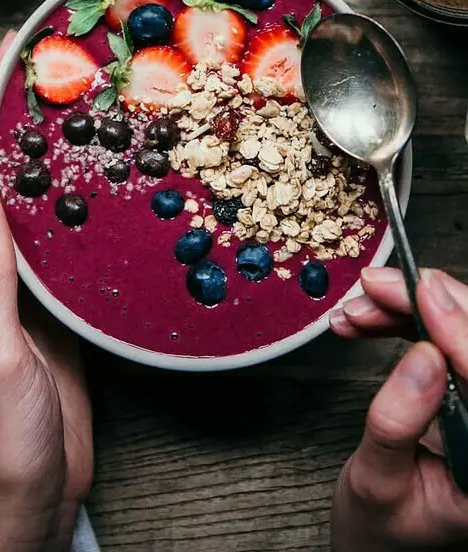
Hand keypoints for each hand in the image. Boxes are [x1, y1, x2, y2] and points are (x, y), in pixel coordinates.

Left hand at [0, 37, 92, 551]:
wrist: (32, 491)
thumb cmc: (1, 440)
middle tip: (21, 75)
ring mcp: (7, 285)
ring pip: (10, 202)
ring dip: (25, 154)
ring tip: (55, 111)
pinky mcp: (42, 300)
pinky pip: (45, 236)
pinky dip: (58, 199)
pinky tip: (85, 182)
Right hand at [329, 267, 467, 550]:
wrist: (378, 538)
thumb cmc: (382, 525)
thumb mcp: (377, 484)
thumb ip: (397, 425)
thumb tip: (422, 358)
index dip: (461, 330)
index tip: (424, 292)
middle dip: (428, 304)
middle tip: (376, 285)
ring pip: (458, 333)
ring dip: (405, 309)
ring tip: (355, 309)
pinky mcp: (461, 388)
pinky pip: (439, 339)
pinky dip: (399, 322)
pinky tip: (364, 319)